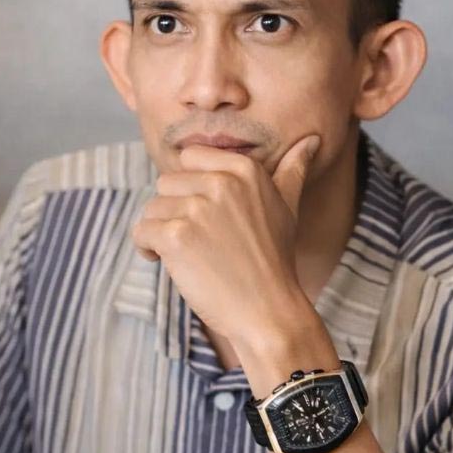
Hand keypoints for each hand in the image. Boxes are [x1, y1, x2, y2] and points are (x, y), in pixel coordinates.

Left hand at [131, 135, 320, 347]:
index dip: (191, 188)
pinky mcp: (176, 236)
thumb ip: (292, 170)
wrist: (268, 312)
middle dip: (174, 212)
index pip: (190, 158)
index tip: (206, 215)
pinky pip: (141, 232)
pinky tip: (168, 263)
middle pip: (166, 183)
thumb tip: (311, 140)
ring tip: (189, 256)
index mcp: (244, 169)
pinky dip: (147, 249)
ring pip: (152, 209)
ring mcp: (197, 209)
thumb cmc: (275, 262)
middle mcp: (221, 182)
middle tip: (200, 242)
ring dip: (161, 233)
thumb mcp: (288, 208)